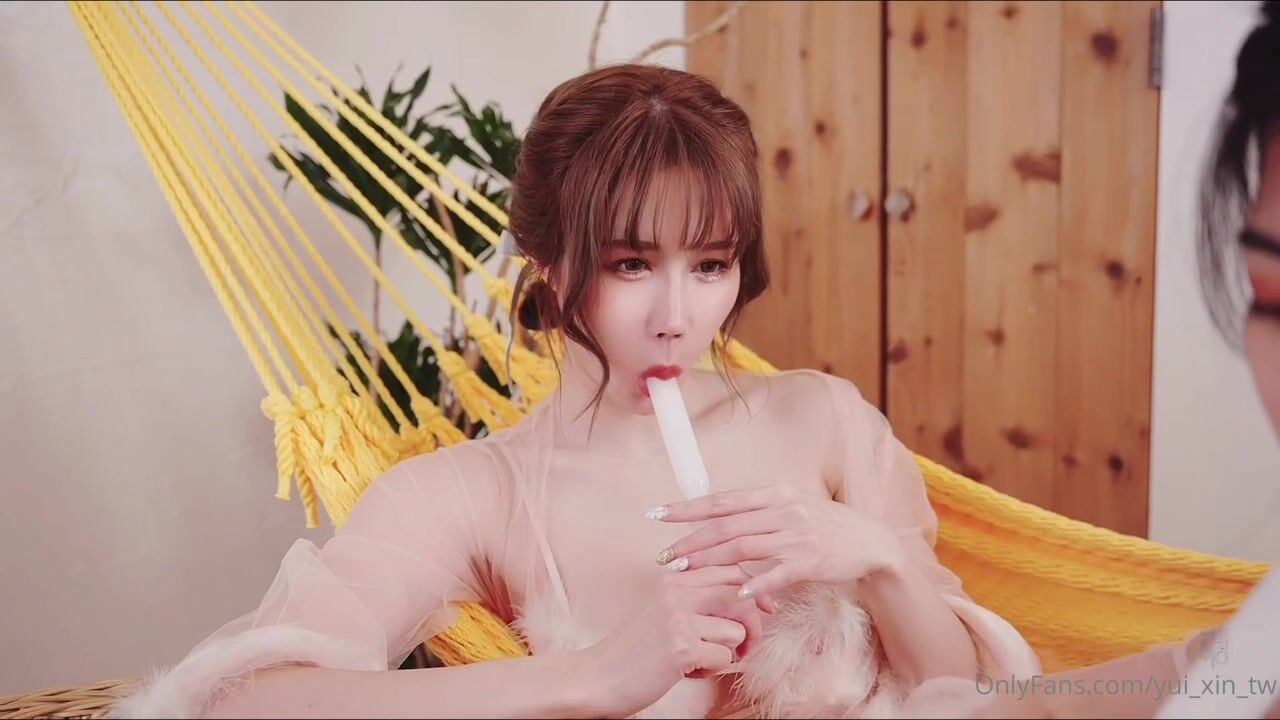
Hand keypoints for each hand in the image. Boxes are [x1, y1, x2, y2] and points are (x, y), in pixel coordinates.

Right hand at [583, 564, 773, 717]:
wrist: (597, 678)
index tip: (763, 610)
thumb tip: (746, 599)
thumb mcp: (664, 614)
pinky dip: (712, 670)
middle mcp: (675, 592)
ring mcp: (677, 618)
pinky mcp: (680, 647)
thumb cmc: (635, 651)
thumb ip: (696, 601)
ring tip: (701, 660)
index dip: (753, 591)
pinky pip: (725, 657)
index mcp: (672, 580)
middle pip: (740, 595)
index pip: (730, 570)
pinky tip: (688, 672)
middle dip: (753, 624)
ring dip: (728, 653)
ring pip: (737, 630)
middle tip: (743, 647)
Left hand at [650, 484, 904, 599]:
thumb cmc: (825, 527)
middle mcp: (783, 509)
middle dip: (690, 541)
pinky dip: (757, 582)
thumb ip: (757, 512)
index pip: (722, 500)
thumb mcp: (791, 508)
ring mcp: (797, 534)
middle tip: (663, 556)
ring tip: (684, 571)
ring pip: (743, 547)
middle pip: (726, 525)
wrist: (871, 542)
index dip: (687, 508)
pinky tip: (737, 592)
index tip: (657, 514)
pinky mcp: (811, 559)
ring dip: (710, 560)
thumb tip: (718, 517)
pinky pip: (778, 572)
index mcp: (774, 494)